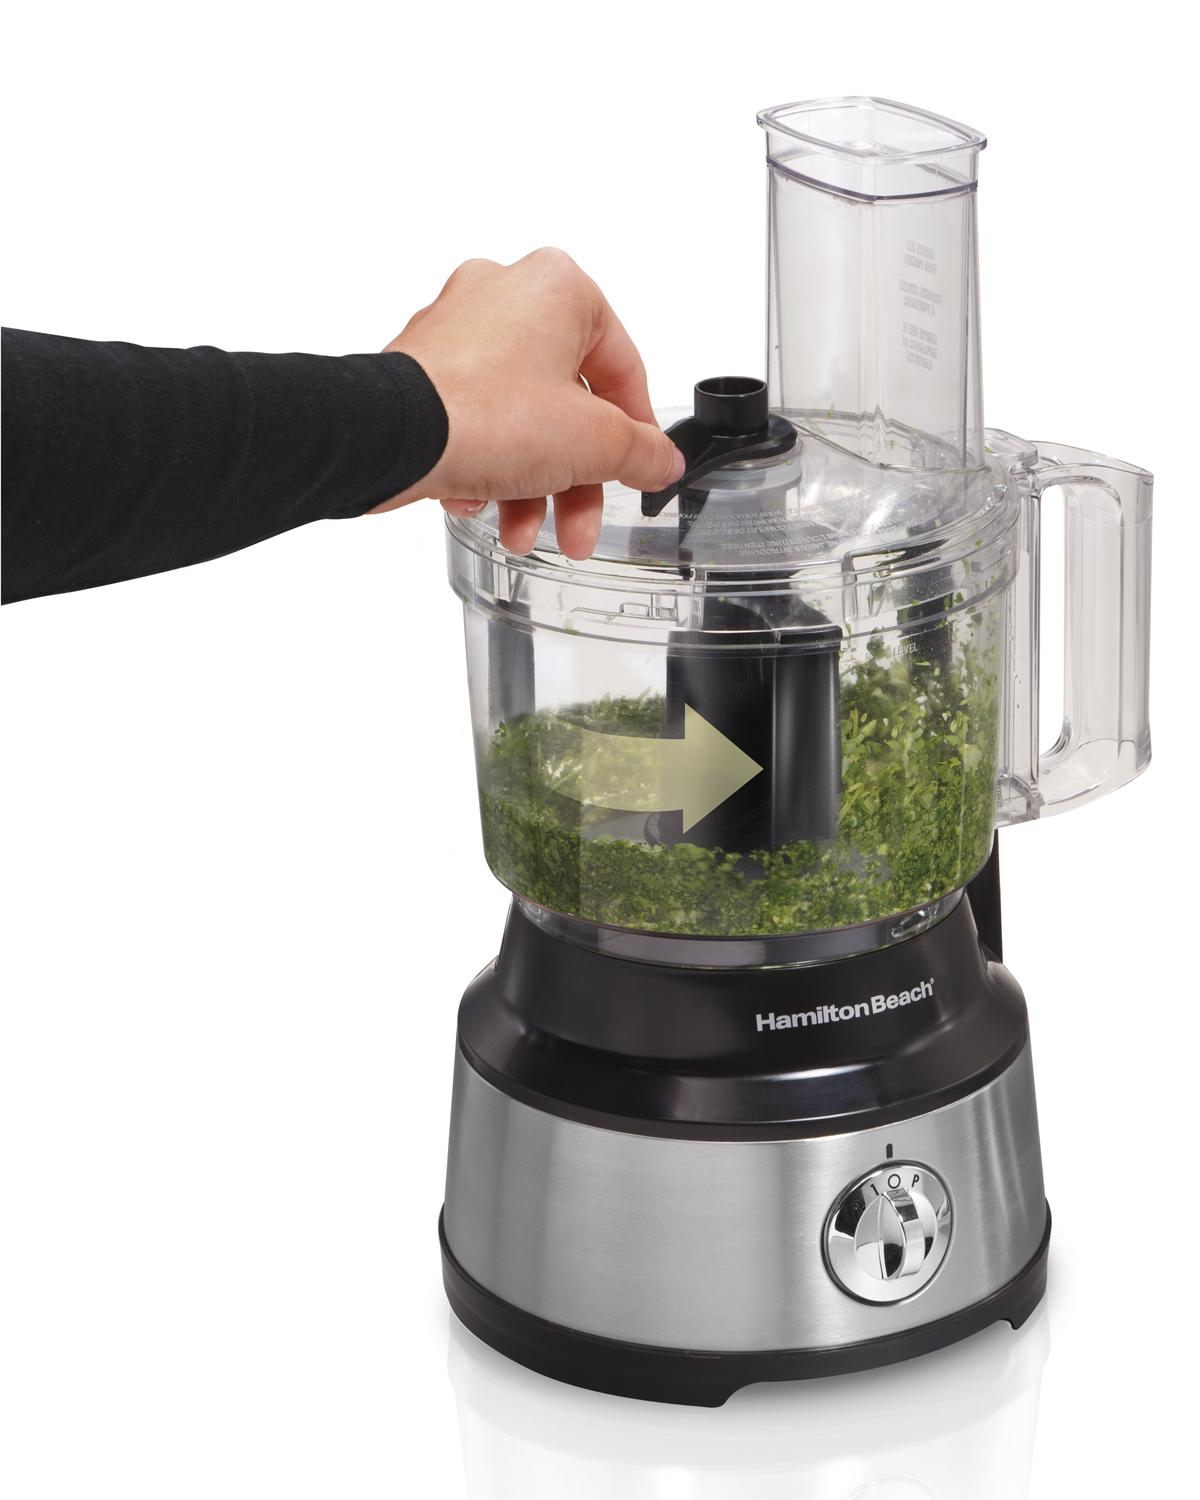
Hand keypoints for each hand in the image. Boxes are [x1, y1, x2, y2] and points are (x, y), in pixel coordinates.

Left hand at [373, 248, 683, 558]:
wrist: (391, 437)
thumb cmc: (485, 415)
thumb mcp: (594, 444)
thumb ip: (641, 452)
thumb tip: (660, 460)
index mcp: (559, 289)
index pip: (623, 366)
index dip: (637, 430)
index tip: (640, 467)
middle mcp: (505, 294)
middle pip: (566, 403)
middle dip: (574, 478)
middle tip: (580, 525)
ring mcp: (457, 329)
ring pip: (518, 417)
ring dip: (529, 484)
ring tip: (523, 533)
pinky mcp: (422, 367)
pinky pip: (474, 421)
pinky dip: (485, 465)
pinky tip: (481, 503)